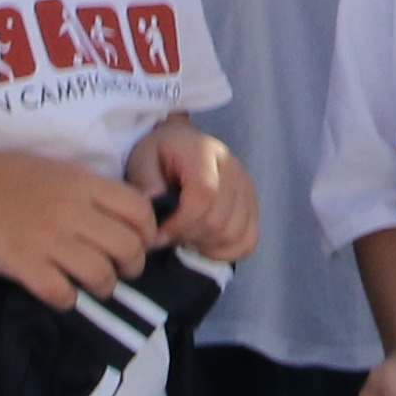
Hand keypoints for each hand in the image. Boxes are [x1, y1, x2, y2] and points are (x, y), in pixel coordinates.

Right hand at [0, 145, 160, 304]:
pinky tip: (63, 294)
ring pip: (101, 275)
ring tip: (96, 285)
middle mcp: (72, 211)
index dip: (148, 231)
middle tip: (122, 269)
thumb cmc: (2, 174)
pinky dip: (69, 301)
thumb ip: (87, 189)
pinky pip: (63, 295)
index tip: (140, 240)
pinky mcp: (24, 265)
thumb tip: (118, 215)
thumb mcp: (55, 168)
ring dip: (105, 286)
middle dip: (132, 265)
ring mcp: (48, 240)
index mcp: (82, 183)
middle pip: (127, 246)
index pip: (139, 209)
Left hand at [129, 120, 259, 262]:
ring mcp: (247, 188)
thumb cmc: (160, 156)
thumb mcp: (142, 159)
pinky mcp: (252, 205)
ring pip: (235, 234)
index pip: (205, 194)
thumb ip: (145, 180)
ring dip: (205, 244)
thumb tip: (152, 201)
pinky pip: (248, 240)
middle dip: (189, 236)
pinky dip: (225, 251)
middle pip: (220, 220)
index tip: (159, 233)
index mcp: (204, 153)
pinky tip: (203, 242)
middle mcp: (233, 169)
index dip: (181, 222)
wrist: (181, 145)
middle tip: (168, 236)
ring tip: (184, 236)